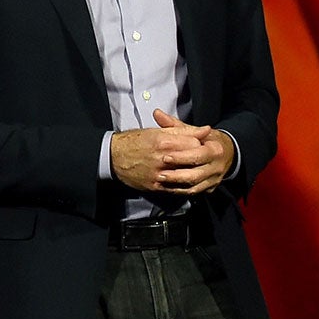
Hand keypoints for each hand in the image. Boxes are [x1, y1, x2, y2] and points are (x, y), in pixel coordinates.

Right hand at [110, 110, 231, 193]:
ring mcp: (159, 174)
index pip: (194, 144)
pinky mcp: (155, 186)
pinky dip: (184, 184)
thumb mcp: (157, 131)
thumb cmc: (135, 141)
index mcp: (163, 141)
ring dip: (193, 172)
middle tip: (199, 156)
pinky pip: (177, 188)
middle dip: (199, 158)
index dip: (200, 144)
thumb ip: (183, 130)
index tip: (199, 144)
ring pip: (187, 176)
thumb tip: (206, 130)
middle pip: (192, 160)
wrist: (113, 157)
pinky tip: (186, 179)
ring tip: (193, 167)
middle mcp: (162, 159)